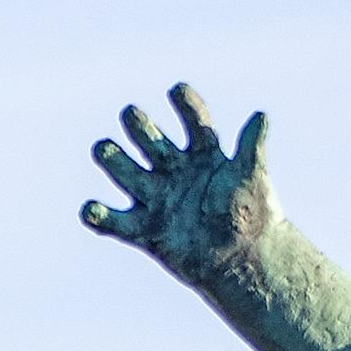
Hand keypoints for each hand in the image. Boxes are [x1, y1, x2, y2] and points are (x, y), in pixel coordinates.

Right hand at [83, 84, 267, 264]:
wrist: (242, 261)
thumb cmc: (251, 217)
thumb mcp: (252, 178)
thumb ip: (251, 148)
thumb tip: (260, 117)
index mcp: (205, 155)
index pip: (193, 122)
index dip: (185, 105)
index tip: (176, 90)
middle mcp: (177, 172)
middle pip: (151, 141)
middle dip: (139, 126)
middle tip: (132, 114)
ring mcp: (159, 199)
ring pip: (127, 173)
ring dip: (113, 158)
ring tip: (104, 148)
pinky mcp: (147, 230)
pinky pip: (117, 223)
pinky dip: (99, 217)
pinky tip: (90, 209)